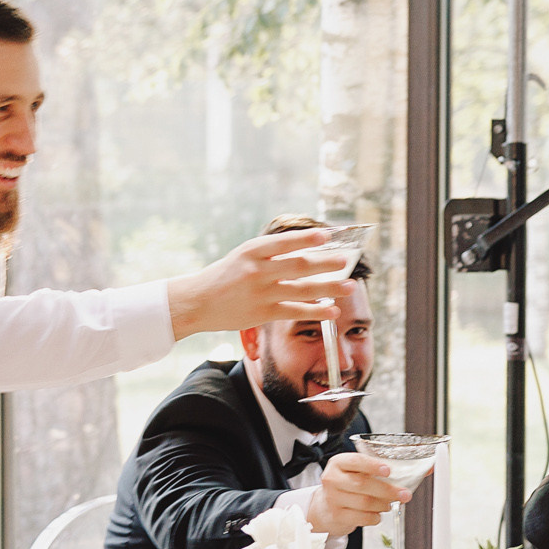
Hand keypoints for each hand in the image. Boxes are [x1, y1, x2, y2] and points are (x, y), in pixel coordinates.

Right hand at [166, 228, 357, 337]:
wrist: (198, 302)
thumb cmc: (226, 276)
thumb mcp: (244, 256)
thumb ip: (272, 253)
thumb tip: (309, 249)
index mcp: (252, 250)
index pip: (284, 242)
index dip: (306, 239)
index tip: (327, 236)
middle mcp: (257, 270)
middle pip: (298, 265)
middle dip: (325, 263)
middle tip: (346, 260)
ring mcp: (260, 293)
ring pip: (301, 289)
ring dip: (329, 288)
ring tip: (350, 286)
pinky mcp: (262, 313)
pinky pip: (294, 312)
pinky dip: (315, 311)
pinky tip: (333, 310)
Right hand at [305, 453, 402, 535]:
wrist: (326, 507)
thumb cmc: (347, 486)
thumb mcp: (355, 472)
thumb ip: (375, 470)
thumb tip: (411, 474)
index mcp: (338, 463)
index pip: (356, 461)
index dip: (373, 465)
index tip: (388, 470)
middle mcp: (332, 479)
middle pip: (362, 484)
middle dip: (387, 490)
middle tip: (404, 494)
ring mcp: (332, 499)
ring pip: (365, 502)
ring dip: (383, 504)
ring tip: (389, 504)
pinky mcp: (336, 516)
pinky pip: (362, 518)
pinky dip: (375, 517)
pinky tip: (378, 515)